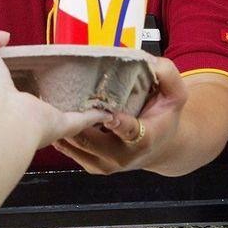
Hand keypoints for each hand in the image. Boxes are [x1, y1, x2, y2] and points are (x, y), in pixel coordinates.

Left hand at [0, 27, 110, 150]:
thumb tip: (4, 36)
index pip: (7, 85)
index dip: (16, 74)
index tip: (30, 62)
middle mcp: (15, 112)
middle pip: (34, 99)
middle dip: (46, 88)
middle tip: (64, 72)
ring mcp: (38, 121)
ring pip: (59, 111)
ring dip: (73, 103)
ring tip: (88, 89)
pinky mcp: (58, 126)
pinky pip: (79, 120)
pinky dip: (93, 116)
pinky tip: (106, 109)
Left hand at [53, 57, 187, 173]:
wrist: (160, 147)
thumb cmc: (163, 115)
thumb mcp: (174, 93)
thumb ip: (167, 74)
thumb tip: (149, 61)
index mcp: (144, 138)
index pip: (130, 133)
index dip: (118, 124)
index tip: (108, 115)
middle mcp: (123, 156)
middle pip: (90, 140)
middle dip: (75, 119)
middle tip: (61, 97)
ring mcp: (105, 164)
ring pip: (75, 145)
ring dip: (63, 125)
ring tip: (52, 103)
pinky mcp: (91, 166)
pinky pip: (69, 150)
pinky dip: (61, 133)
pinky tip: (55, 114)